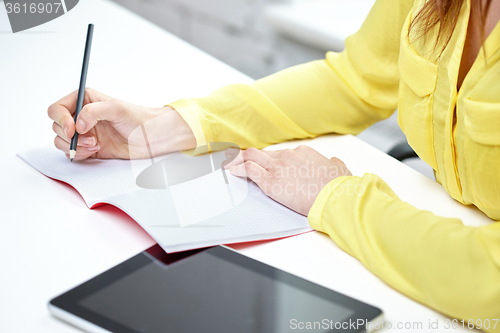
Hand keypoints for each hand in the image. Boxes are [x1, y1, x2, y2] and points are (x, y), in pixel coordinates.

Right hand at [48, 88, 195, 160]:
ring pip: (62, 141)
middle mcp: (81, 116)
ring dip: (74, 146)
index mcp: (84, 100)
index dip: (60, 119)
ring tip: (94, 145)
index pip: (57, 108)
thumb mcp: (117, 108)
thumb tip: (78, 123)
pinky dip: (79, 154)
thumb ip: (93, 111)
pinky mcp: (89, 147)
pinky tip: (94, 150)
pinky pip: (72, 153)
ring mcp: (85, 133)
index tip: (71, 130)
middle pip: (57, 126)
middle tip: (89, 139)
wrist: (152, 138)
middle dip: (70, 136)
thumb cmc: (139, 119)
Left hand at [224, 145, 351, 215]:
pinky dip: (238, 169)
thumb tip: (334, 162)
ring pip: (251, 156)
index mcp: (303, 153)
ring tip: (229, 163)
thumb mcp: (340, 169)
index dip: (269, 159)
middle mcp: (288, 156)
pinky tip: (232, 171)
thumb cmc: (338, 187)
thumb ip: (334, 164)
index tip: (264, 163)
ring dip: (238, 159)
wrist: (335, 196)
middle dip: (248, 155)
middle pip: (262, 153)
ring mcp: (278, 167)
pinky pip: (249, 170)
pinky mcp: (271, 181)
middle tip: (238, 159)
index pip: (280, 154)